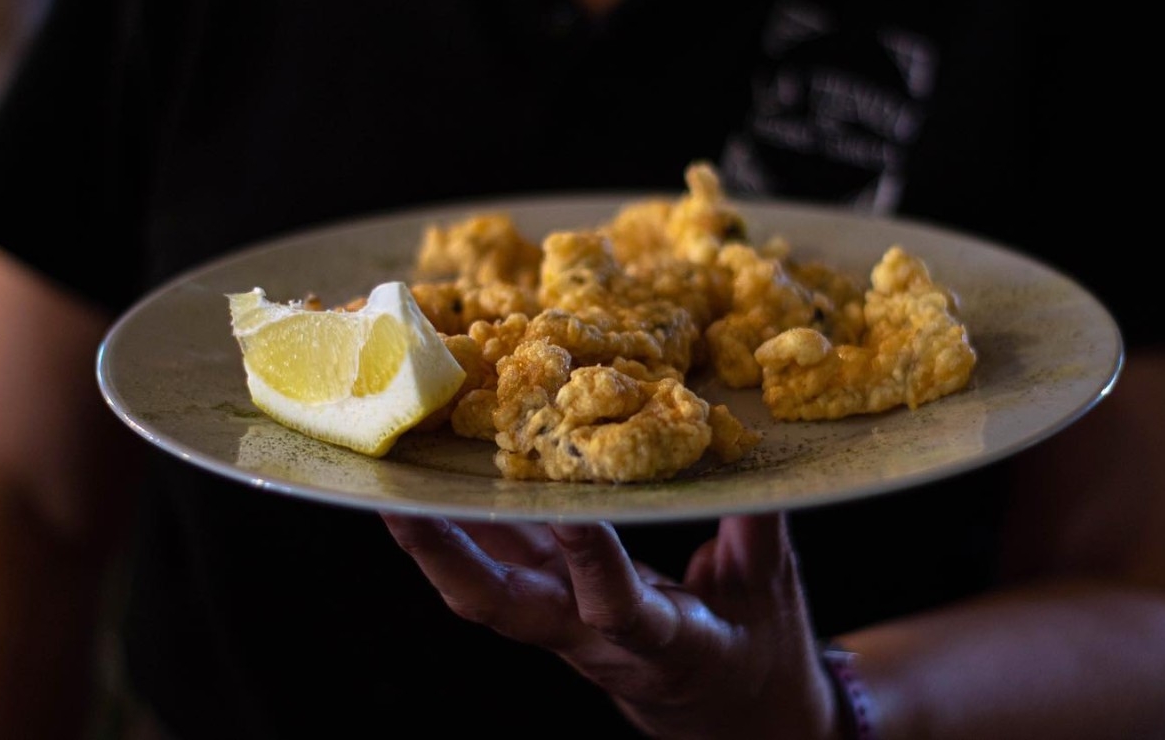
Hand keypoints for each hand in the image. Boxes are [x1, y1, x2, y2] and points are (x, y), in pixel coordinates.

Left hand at [381, 512, 837, 738]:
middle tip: (401, 500)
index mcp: (660, 645)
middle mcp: (590, 638)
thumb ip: (760, 528)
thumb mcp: (772, 594)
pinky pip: (496, 566)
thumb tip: (754, 452)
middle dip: (447, 556)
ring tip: (392, 475)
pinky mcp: (548, 608)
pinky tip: (436, 478)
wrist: (725, 718)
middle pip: (501, 606)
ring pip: (482, 589)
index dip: (592, 560)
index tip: (572, 504)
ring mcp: (560, 624)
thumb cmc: (754, 656)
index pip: (616, 608)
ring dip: (433, 538)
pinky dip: (463, 524)